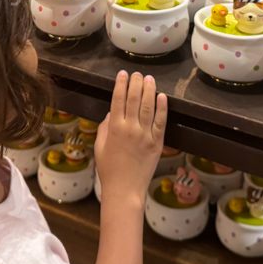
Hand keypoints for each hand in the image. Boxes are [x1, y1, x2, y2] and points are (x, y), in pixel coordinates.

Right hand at [94, 71, 166, 203]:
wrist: (124, 190)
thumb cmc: (109, 171)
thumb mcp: (100, 147)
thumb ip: (105, 128)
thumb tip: (112, 113)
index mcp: (115, 129)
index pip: (118, 100)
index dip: (120, 85)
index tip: (122, 74)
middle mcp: (130, 129)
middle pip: (134, 99)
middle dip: (135, 83)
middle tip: (137, 73)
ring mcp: (145, 135)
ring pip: (148, 107)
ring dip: (149, 90)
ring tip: (149, 79)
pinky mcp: (156, 143)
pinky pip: (161, 122)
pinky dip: (162, 108)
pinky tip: (162, 96)